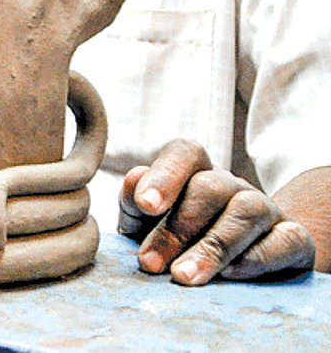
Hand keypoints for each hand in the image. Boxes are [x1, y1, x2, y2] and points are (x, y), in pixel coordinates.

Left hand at [119, 139, 315, 284]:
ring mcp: (266, 209)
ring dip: (212, 247)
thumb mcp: (147, 224)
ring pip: (246, 211)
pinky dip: (256, 258)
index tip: (145, 205)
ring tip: (182, 276)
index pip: (185, 154)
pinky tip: (229, 274)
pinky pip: (285, 240)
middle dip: (177, 227)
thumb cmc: (181, 240)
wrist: (242, 265)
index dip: (164, 175)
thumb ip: (134, 204)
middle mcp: (231, 185)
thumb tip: (134, 183)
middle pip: (210, 188)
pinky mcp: (293, 239)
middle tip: (150, 263)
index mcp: (195, 172)